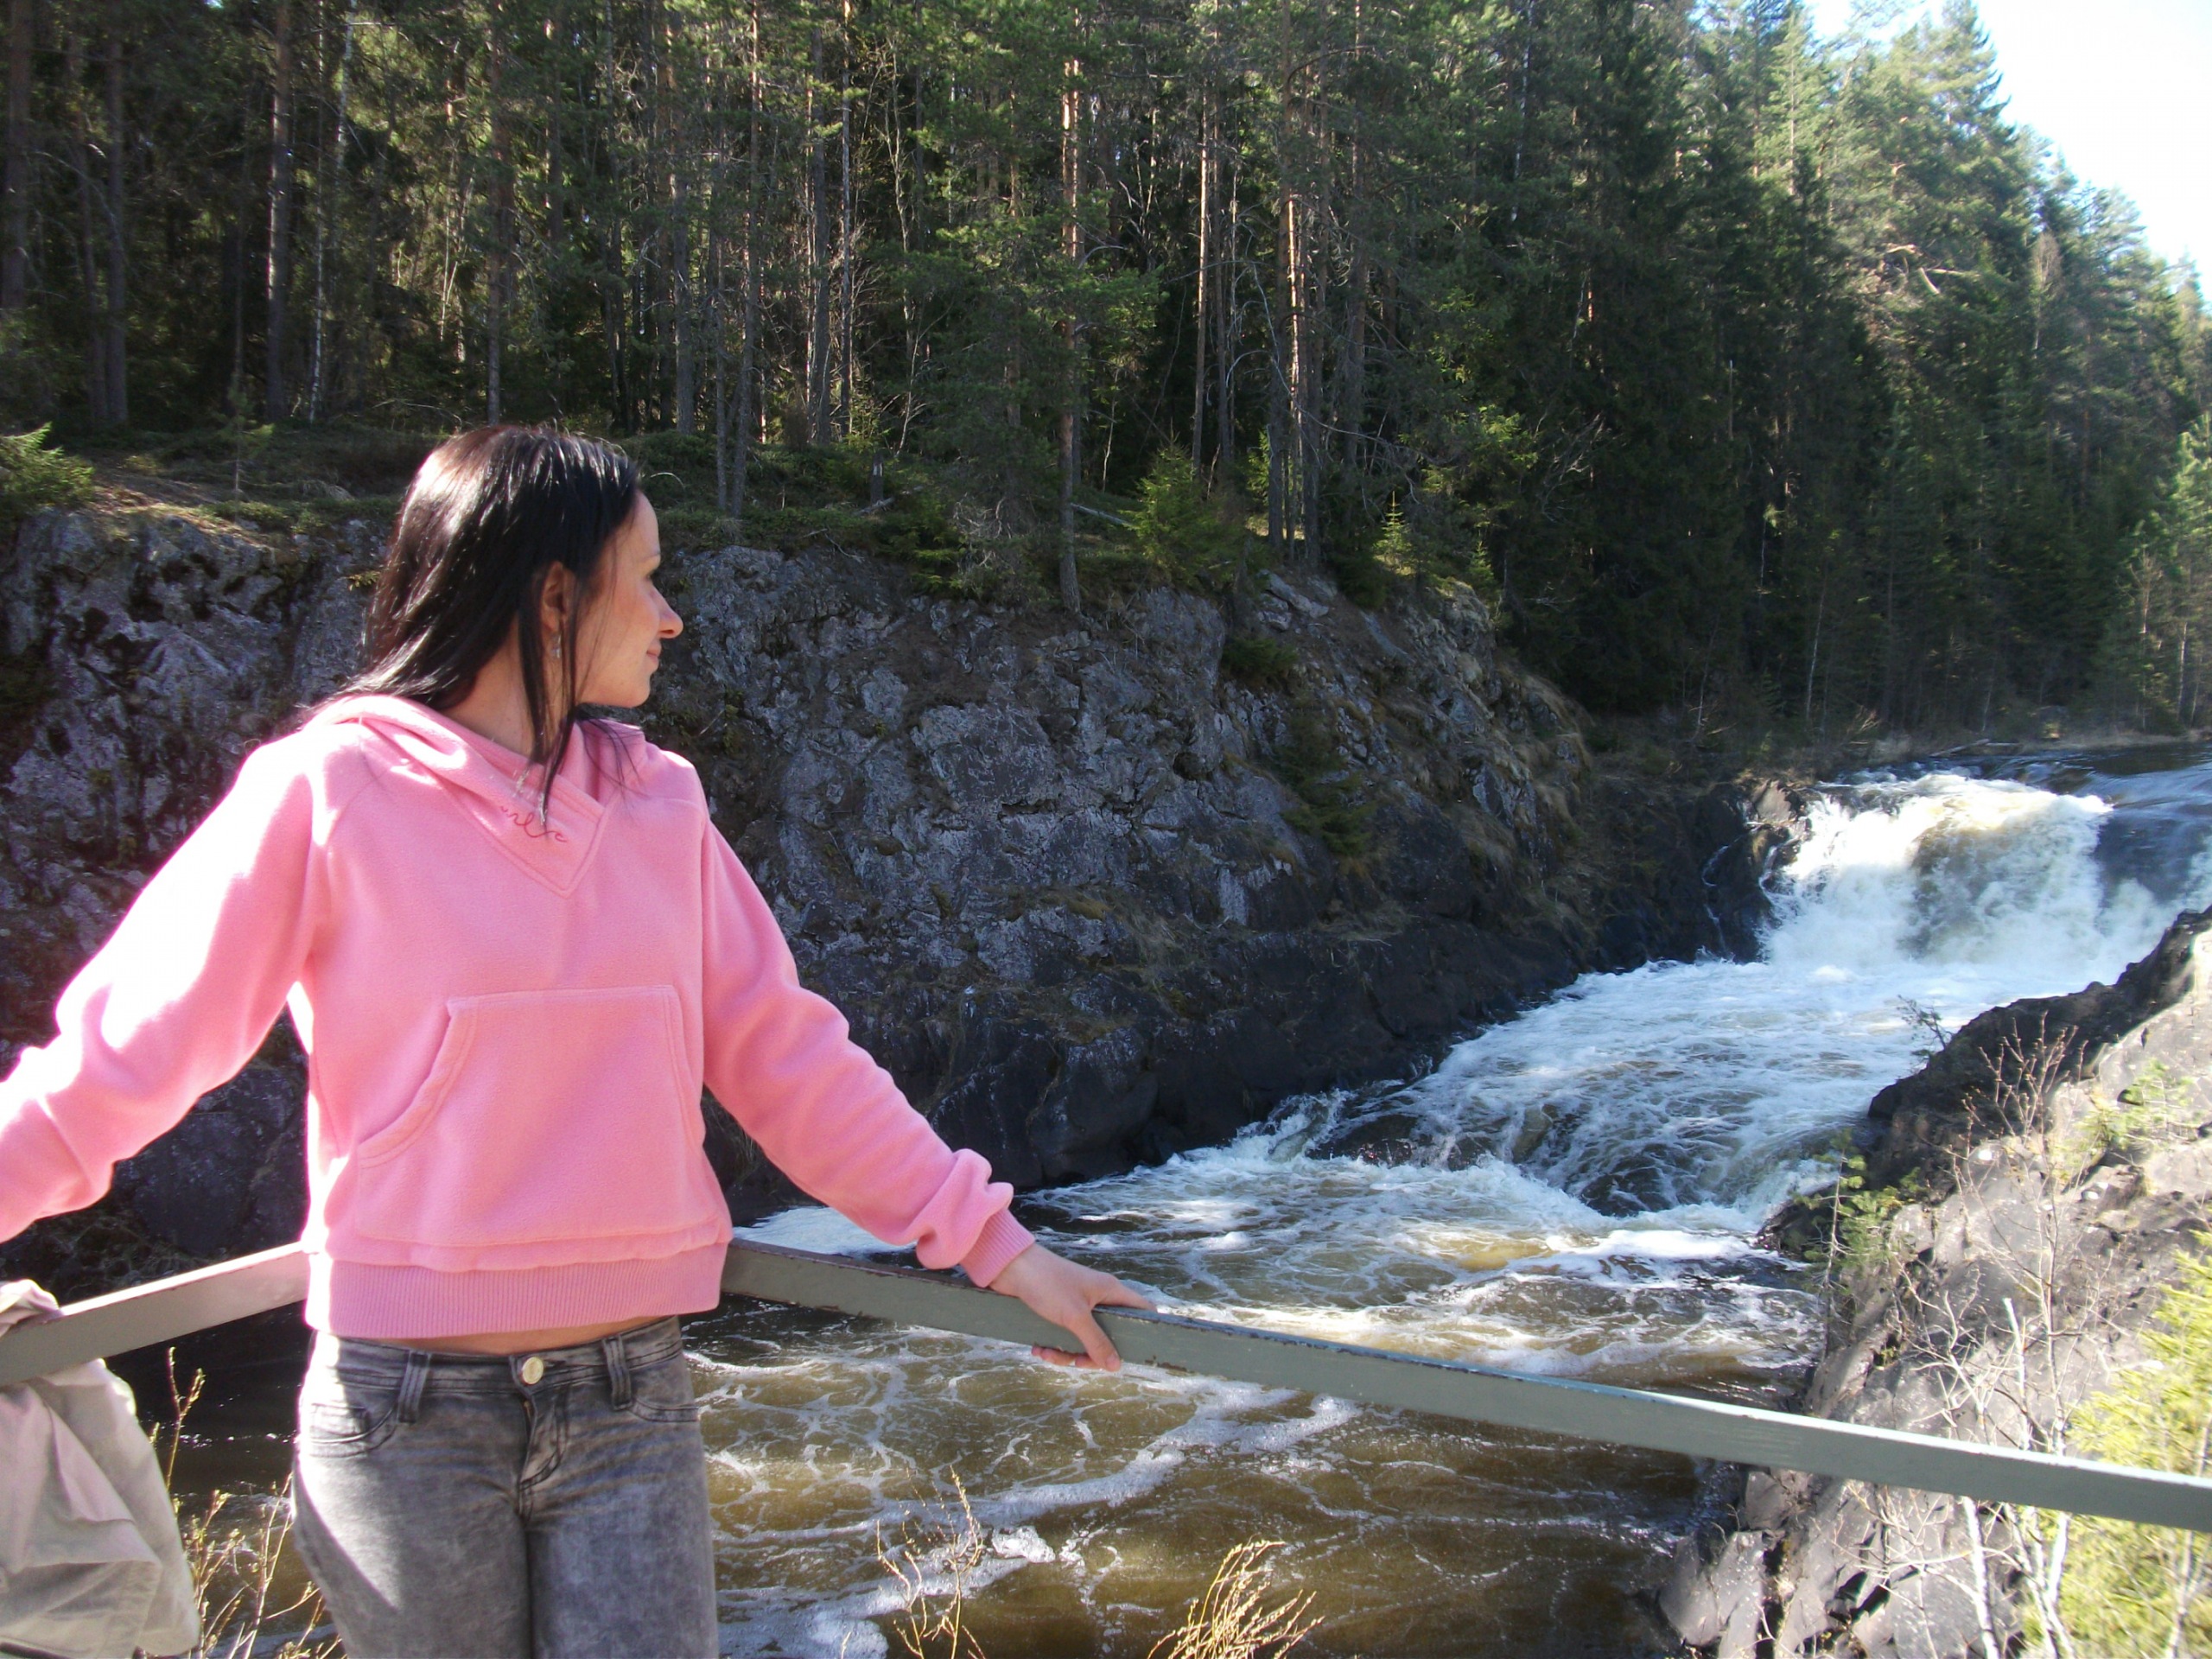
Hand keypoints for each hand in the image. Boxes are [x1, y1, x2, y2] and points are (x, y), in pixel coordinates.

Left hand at [985, 1243, 1153, 1371]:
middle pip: (1110, 1335)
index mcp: (1110, 1291)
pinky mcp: (1059, 1311)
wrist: (1009, 1267)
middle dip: (1092, 1354)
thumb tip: (1115, 1366)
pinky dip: (1054, 1345)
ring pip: (1085, 1340)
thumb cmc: (1047, 1283)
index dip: (1144, 1330)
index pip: (1143, 1310)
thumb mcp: (1075, 1317)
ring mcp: (1078, 1305)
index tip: (1133, 1353)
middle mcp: (1098, 1298)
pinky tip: (1038, 1347)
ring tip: (1047, 1353)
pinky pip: (1065, 1337)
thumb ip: (1096, 1342)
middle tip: (1077, 1362)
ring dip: (1066, 1353)